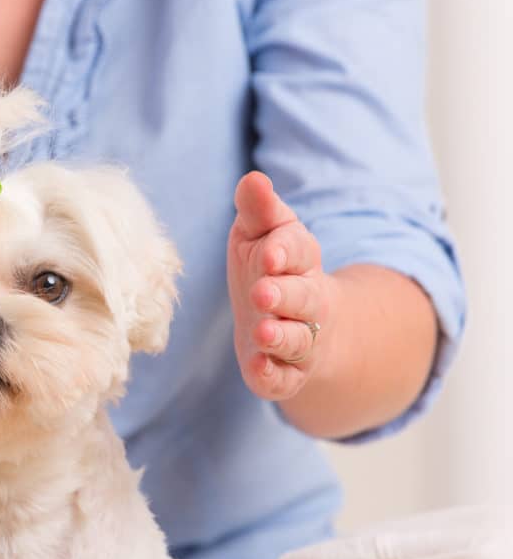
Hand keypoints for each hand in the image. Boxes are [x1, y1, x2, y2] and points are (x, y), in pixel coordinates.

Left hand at [227, 172, 336, 400]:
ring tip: (263, 333)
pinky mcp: (285, 372)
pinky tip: (258, 368)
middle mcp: (307, 302)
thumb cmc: (269, 268)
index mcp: (300, 261)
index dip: (284, 252)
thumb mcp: (260, 234)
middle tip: (262, 293)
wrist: (293, 320)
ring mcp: (299, 340)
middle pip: (303, 298)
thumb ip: (258, 210)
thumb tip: (252, 179)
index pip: (298, 251)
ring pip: (297, 340)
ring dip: (281, 337)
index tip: (268, 252)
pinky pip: (283, 379)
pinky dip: (272, 376)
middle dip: (284, 296)